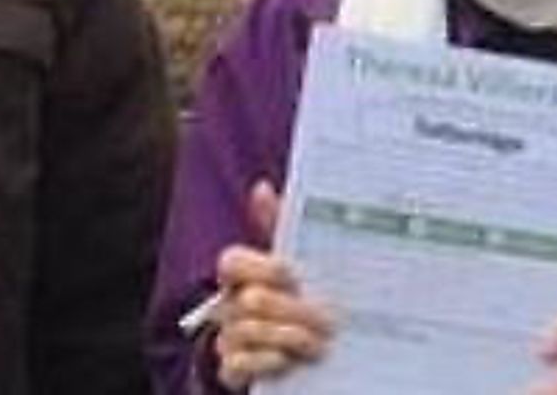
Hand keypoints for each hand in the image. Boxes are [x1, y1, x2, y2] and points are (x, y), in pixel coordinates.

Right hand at [212, 181, 335, 389]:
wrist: (286, 354)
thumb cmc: (291, 299)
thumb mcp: (291, 265)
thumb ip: (280, 228)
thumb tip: (263, 188)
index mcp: (240, 275)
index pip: (232, 263)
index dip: (262, 267)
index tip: (293, 274)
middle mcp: (228, 304)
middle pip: (251, 301)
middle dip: (292, 310)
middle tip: (329, 320)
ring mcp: (227, 337)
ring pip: (248, 332)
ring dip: (288, 338)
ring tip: (321, 345)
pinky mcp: (231, 368)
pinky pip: (238, 364)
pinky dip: (265, 362)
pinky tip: (288, 361)